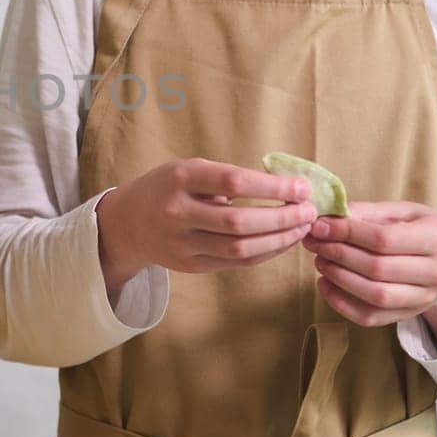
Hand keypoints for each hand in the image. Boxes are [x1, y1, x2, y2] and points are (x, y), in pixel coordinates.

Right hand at [95, 158, 316, 300]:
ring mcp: (182, 243)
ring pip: (240, 247)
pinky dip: (264, 253)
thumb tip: (284, 188)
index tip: (302, 187)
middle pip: (240, 221)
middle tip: (309, 211)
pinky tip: (282, 242)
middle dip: (282, 217)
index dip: (272, 186)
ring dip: (279, 239)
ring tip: (302, 228)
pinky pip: (235, 262)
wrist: (127, 223)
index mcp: (181, 179)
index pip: (234, 182)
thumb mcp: (190, 170)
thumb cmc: (168, 188)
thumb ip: (227, 178)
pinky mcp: (190, 265)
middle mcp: (178, 212)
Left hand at [302, 201, 436, 348]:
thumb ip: (370, 212)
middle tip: (314, 242)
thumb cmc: (423, 230)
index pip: (384, 239)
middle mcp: (435, 273)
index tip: (320, 226)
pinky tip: (325, 284)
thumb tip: (331, 216)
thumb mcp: (405, 212)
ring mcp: (423, 299)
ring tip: (319, 261)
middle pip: (377, 268)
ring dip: (339, 279)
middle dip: (338, 254)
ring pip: (374, 295)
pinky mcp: (408, 315)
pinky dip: (342, 304)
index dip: (348, 233)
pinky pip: (371, 317)